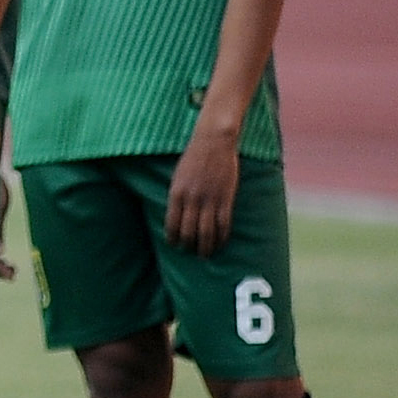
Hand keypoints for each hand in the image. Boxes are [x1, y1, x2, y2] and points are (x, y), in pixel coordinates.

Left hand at [166, 125, 241, 254]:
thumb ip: (177, 196)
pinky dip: (222, 237)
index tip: (174, 245)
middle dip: (189, 245)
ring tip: (205, 254)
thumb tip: (177, 215)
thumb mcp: (177, 177)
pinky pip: (224, 224)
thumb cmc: (193, 159)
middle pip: (189, 232)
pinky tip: (221, 243)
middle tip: (190, 252)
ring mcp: (210, 200)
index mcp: (176, 193)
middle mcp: (192, 199)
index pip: (172, 223)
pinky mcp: (226, 198)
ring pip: (207, 232)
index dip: (173, 238)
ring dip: (206, 246)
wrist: (213, 143)